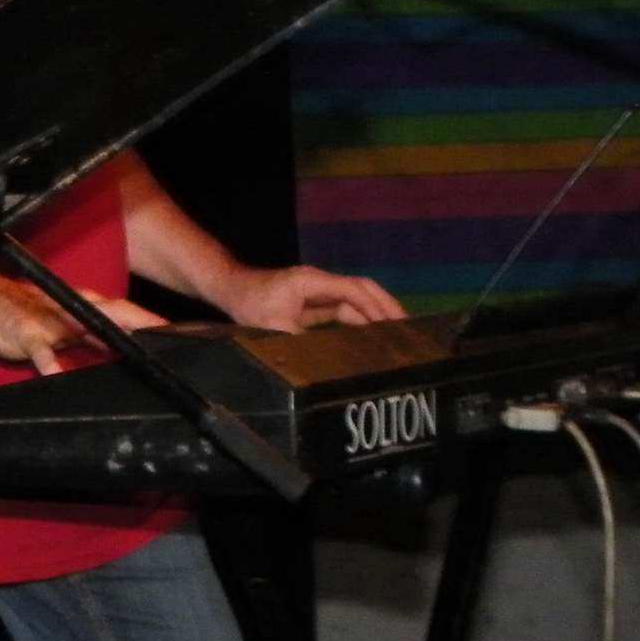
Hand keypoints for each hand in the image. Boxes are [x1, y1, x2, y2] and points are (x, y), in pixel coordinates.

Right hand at [0, 271, 163, 377]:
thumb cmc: (23, 316)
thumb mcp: (64, 326)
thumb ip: (94, 338)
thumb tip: (128, 350)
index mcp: (83, 308)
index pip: (125, 312)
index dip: (151, 321)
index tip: (180, 332)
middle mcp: (72, 310)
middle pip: (115, 312)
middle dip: (141, 322)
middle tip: (166, 334)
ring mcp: (50, 321)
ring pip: (84, 324)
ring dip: (106, 334)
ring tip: (130, 350)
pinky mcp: (26, 334)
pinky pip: (40, 351)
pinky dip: (49, 363)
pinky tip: (55, 374)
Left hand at [212, 265, 405, 332]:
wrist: (230, 289)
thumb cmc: (249, 304)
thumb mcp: (274, 326)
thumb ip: (301, 341)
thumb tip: (327, 359)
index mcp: (312, 282)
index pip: (354, 290)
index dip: (376, 307)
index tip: (395, 325)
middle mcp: (319, 282)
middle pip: (362, 290)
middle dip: (386, 307)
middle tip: (409, 329)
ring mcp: (318, 291)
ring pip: (355, 300)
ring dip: (375, 315)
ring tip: (397, 336)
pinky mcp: (314, 302)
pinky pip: (344, 309)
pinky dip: (360, 320)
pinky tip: (372, 337)